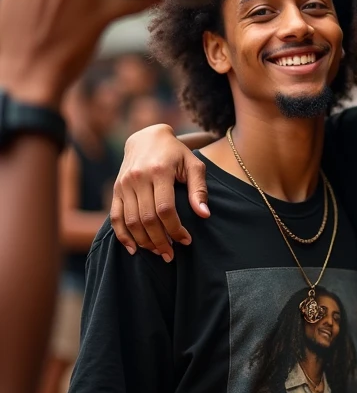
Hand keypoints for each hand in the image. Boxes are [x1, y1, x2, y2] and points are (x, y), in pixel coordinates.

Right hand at [110, 124, 208, 258]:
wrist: (147, 138)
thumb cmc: (176, 154)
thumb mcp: (193, 165)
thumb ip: (199, 189)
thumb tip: (204, 215)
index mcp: (159, 171)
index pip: (165, 209)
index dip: (175, 229)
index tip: (186, 240)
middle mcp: (138, 178)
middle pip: (147, 219)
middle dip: (160, 241)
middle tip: (171, 254)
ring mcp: (124, 184)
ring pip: (131, 221)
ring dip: (144, 242)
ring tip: (158, 252)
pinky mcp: (116, 190)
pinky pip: (115, 217)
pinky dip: (123, 236)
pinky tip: (134, 249)